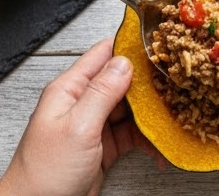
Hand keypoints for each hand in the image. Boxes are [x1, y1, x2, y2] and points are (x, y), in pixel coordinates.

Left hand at [0, 38, 164, 195]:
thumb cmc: (46, 170)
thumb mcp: (78, 126)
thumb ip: (101, 93)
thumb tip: (123, 62)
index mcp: (69, 88)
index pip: (101, 56)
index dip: (127, 49)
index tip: (155, 47)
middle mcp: (80, 103)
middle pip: (118, 83)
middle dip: (145, 87)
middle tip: (172, 89)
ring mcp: (92, 126)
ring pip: (127, 111)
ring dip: (149, 117)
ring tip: (171, 121)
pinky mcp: (101, 148)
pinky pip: (128, 136)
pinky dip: (145, 141)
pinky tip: (158, 148)